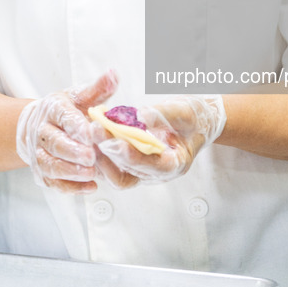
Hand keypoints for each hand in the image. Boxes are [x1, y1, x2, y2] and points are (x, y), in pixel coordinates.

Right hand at [16, 70, 117, 193]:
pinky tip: (89, 187)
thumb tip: (114, 74)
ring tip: (90, 173)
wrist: (37, 126)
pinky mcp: (42, 172)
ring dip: (70, 171)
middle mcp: (42, 132)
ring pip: (50, 164)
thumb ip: (98, 89)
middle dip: (72, 151)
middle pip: (54, 143)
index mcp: (53, 110)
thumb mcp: (80, 96)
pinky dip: (70, 187)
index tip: (91, 131)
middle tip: (91, 157)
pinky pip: (53, 182)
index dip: (76, 125)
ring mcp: (39, 153)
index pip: (64, 117)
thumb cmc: (65, 111)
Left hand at [96, 95, 226, 184]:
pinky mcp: (133, 165)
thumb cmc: (194, 118)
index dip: (134, 156)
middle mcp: (157, 173)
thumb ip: (163, 115)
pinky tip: (93, 134)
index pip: (154, 166)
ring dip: (101, 156)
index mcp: (176, 163)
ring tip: (90, 133)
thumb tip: (141, 116)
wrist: (196, 123)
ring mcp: (144, 171)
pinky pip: (114, 166)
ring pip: (117, 174)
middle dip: (110, 152)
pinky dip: (102, 152)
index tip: (117, 142)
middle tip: (95, 130)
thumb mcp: (185, 111)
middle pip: (129, 173)